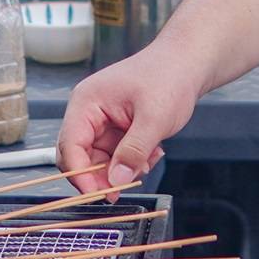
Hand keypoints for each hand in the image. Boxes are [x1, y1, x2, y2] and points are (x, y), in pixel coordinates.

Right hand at [56, 50, 202, 195]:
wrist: (187, 63)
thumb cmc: (169, 76)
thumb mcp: (154, 118)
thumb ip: (133, 151)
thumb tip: (116, 180)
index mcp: (87, 102)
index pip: (70, 145)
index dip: (80, 174)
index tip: (97, 194)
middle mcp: (89, 112)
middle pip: (80, 157)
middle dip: (102, 175)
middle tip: (122, 189)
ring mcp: (103, 121)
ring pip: (100, 161)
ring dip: (122, 169)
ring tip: (149, 159)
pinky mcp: (116, 129)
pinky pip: (116, 156)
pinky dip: (133, 161)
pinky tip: (152, 151)